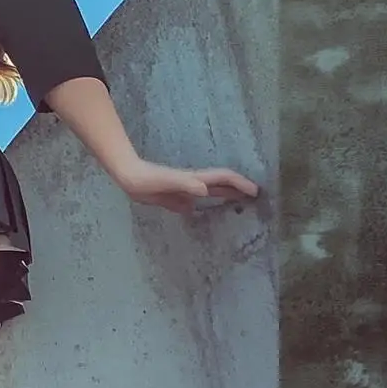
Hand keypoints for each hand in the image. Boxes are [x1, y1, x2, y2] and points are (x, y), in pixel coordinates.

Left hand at [113, 158, 258, 213]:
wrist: (129, 177)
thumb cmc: (146, 179)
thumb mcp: (165, 183)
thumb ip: (184, 185)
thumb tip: (204, 190)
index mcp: (195, 180)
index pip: (223, 179)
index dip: (240, 184)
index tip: (255, 191)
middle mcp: (194, 184)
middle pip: (222, 184)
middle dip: (240, 188)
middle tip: (257, 196)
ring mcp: (186, 190)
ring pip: (212, 191)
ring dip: (228, 194)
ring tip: (241, 201)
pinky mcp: (176, 197)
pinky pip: (197, 200)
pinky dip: (208, 203)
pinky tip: (207, 210)